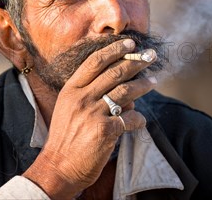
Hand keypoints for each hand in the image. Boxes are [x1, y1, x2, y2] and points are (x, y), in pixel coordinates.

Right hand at [22, 38, 156, 197]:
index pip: (95, 61)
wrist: (58, 167)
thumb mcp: (68, 107)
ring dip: (143, 85)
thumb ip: (88, 92)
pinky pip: (130, 119)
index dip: (115, 50)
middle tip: (151, 56)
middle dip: (136, 61)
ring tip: (153, 81)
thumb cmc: (66, 137)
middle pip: (115, 72)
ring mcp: (93, 114)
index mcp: (71, 89)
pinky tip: (140, 121)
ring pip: (126, 92)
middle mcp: (81, 98)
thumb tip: (118, 82)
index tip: (131, 43)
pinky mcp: (104, 131)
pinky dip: (138, 119)